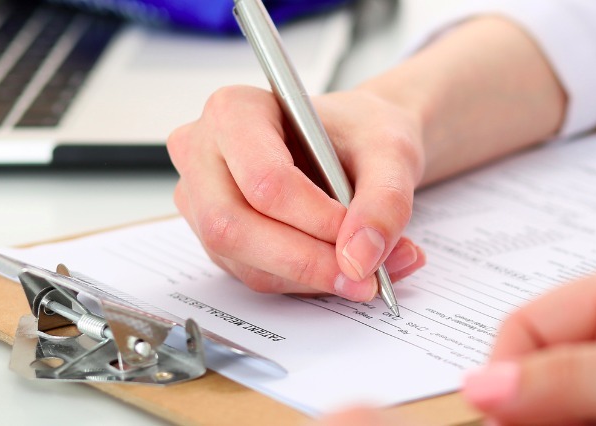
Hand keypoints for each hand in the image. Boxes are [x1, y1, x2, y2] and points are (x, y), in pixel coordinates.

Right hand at [168, 87, 426, 300]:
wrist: (360, 143)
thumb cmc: (364, 133)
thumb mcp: (392, 153)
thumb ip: (384, 202)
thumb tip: (361, 259)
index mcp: (235, 111)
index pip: (264, 179)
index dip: (316, 219)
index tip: (363, 240)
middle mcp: (204, 154)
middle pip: (235, 227)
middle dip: (307, 261)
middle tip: (366, 277)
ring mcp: (203, 200)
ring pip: (246, 262)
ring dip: (314, 277)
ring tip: (375, 272)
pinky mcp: (219, 238)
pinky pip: (257, 275)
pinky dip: (308, 282)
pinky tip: (347, 270)